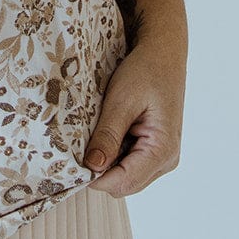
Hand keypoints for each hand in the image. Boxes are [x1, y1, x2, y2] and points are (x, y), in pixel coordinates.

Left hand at [82, 36, 185, 196]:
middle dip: (100, 172)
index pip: (124, 182)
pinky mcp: (156, 149)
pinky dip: (114, 154)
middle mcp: (167, 160)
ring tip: (95, 135)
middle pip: (125, 185)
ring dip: (107, 163)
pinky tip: (107, 132)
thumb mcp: (121, 100)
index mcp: (163, 150)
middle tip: (80, 147)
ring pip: (126, 177)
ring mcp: (163, 156)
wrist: (163, 53)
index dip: (95, 178)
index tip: (72, 164)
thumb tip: (93, 167)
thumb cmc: (145, 71)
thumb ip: (108, 135)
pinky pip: (130, 164)